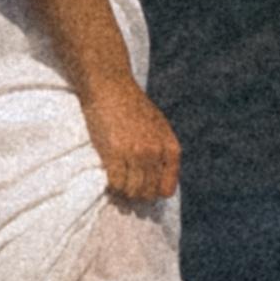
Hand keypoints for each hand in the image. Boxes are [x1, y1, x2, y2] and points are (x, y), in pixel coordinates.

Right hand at [80, 74, 180, 203]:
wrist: (110, 87)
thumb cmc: (133, 106)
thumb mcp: (160, 127)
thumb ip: (163, 152)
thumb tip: (160, 182)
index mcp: (170, 148)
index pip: (167, 189)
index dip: (154, 192)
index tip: (143, 188)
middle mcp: (155, 153)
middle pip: (148, 193)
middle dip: (137, 193)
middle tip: (127, 185)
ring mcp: (134, 154)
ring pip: (131, 191)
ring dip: (123, 190)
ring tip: (118, 180)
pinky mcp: (113, 153)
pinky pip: (115, 183)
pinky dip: (112, 184)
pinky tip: (109, 175)